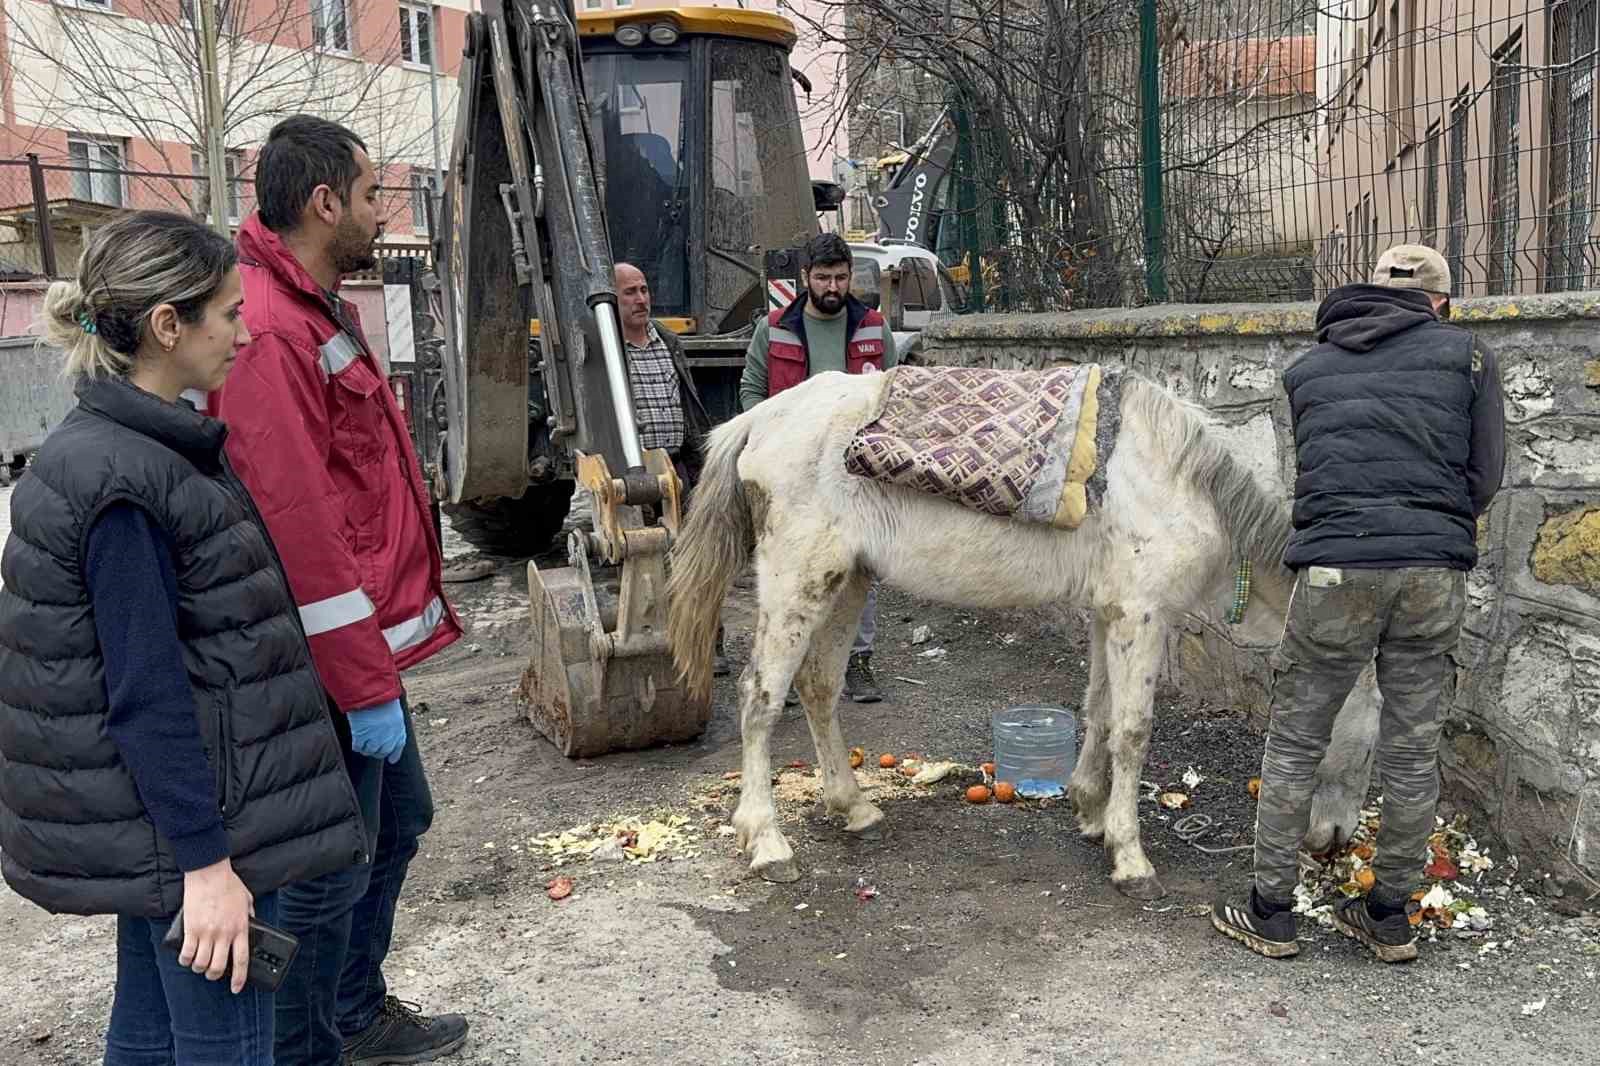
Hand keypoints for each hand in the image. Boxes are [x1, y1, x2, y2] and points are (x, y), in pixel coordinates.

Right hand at [179, 859, 253, 993]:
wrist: (209, 873)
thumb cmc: (229, 884)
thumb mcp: (247, 900)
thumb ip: (250, 915)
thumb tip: (251, 924)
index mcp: (240, 928)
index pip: (241, 960)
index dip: (239, 978)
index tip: (236, 988)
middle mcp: (224, 934)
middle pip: (218, 967)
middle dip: (214, 975)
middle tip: (212, 973)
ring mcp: (207, 933)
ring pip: (201, 964)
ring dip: (199, 968)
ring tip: (198, 965)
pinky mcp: (191, 929)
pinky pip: (186, 954)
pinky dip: (185, 960)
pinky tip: (186, 958)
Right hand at [349, 699, 405, 763]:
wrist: (372, 694)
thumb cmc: (383, 697)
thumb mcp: (394, 710)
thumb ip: (392, 721)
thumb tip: (387, 728)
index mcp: (399, 729)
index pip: (399, 746)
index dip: (395, 754)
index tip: (391, 760)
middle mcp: (389, 737)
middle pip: (382, 752)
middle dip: (377, 752)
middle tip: (370, 747)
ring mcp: (375, 739)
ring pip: (369, 751)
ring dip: (366, 748)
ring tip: (362, 741)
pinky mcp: (361, 737)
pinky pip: (358, 747)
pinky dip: (357, 745)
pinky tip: (356, 739)